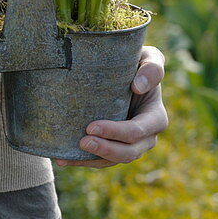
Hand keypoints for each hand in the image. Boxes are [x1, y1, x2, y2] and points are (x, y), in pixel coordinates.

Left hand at [55, 45, 167, 168]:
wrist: (122, 69)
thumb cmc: (136, 61)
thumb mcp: (149, 57)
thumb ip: (152, 68)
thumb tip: (138, 87)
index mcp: (155, 117)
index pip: (138, 131)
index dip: (117, 133)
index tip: (91, 126)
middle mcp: (145, 136)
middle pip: (128, 152)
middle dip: (105, 150)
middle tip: (82, 141)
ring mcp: (129, 144)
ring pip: (112, 160)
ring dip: (91, 159)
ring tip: (67, 157)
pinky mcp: (113, 146)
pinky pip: (100, 159)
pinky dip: (81, 160)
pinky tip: (62, 159)